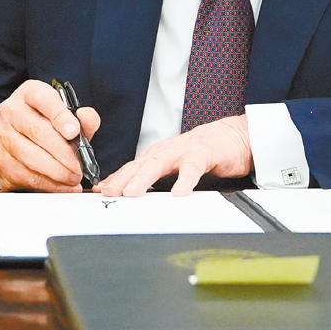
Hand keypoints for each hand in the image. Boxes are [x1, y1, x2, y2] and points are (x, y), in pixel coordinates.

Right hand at [0, 79, 100, 192]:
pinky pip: (26, 175)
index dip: (60, 115)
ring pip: (31, 157)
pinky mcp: (0, 160)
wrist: (20, 137)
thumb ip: (83, 117)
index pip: (43, 98)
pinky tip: (63, 186)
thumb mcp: (68, 114)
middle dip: (63, 152)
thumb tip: (87, 119)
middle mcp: (11, 111)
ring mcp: (3, 135)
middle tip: (79, 166)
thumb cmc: (48, 123)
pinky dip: (48, 184)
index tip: (74, 131)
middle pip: (38, 131)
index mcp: (29, 93)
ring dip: (57, 171)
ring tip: (73, 177)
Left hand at [95, 115, 251, 197]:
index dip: (115, 178)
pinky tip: (179, 193)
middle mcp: (167, 151)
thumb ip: (154, 177)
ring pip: (160, 163)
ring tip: (132, 193)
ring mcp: (183, 150)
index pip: (131, 167)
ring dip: (144, 178)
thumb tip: (130, 194)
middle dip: (122, 179)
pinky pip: (193, 167)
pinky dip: (185, 179)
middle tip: (109, 193)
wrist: (231, 135)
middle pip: (140, 165)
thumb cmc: (200, 152)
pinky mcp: (203, 153)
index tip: (99, 191)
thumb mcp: (173, 165)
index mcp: (158, 155)